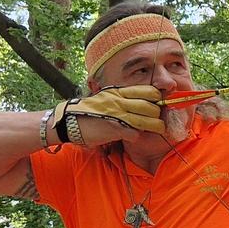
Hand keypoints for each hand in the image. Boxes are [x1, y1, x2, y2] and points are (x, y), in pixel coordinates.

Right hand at [50, 85, 164, 142]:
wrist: (71, 121)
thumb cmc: (91, 111)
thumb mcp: (108, 97)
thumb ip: (123, 98)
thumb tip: (142, 101)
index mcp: (119, 92)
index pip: (147, 91)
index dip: (156, 98)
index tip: (157, 104)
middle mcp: (119, 101)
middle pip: (149, 107)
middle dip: (157, 114)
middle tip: (158, 119)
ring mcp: (117, 115)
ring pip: (145, 121)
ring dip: (154, 127)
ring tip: (157, 128)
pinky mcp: (114, 130)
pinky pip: (134, 134)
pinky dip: (136, 136)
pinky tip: (134, 136)